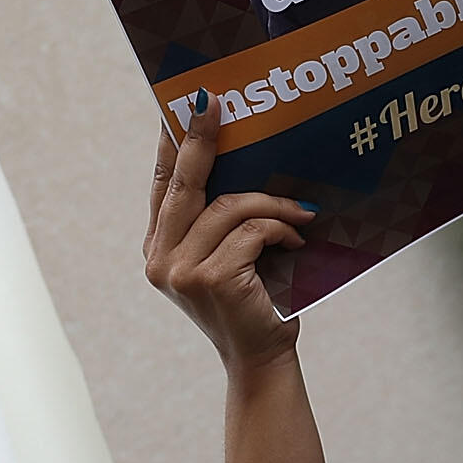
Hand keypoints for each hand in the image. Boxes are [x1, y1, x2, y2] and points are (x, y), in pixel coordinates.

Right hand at [145, 102, 309, 375]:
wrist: (262, 359)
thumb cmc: (256, 300)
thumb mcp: (231, 253)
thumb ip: (222, 217)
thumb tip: (248, 155)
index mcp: (160, 247)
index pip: (163, 183)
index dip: (173, 141)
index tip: (185, 102)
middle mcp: (160, 258)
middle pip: (184, 183)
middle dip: (200, 139)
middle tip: (215, 102)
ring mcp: (180, 270)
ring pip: (228, 207)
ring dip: (272, 203)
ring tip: (302, 213)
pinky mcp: (210, 279)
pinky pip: (251, 231)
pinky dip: (280, 229)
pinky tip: (297, 241)